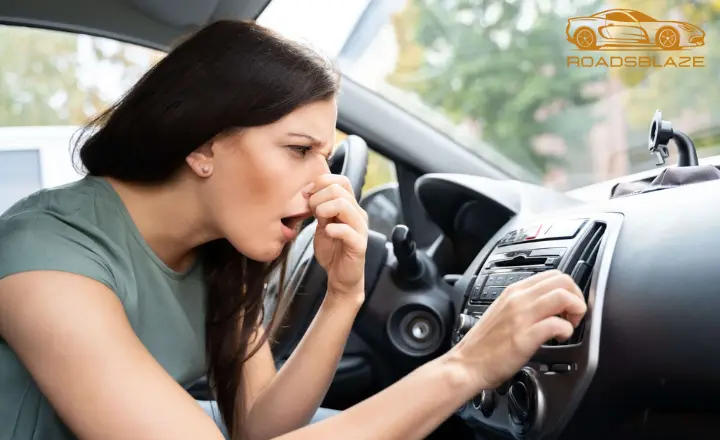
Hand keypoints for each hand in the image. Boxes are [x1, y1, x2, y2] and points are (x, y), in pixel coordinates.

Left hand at [308, 174, 368, 303]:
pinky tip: (327, 233)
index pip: (341, 181)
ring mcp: (360, 229)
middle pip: (340, 189)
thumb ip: (319, 209)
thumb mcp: (322, 225)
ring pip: (344, 205)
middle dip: (319, 196)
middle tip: (310, 210)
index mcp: (350, 206)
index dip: (322, 182)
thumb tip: (308, 192)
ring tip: (318, 220)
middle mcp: (358, 214)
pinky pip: (348, 230)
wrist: (340, 276)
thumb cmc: (332, 250)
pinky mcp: (359, 245)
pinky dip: (333, 229)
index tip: (307, 194)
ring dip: (324, 209)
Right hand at [450, 270, 586, 389]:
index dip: (568, 289)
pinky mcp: (524, 337)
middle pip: (563, 281)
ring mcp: (521, 316)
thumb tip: (549, 304)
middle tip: (572, 315)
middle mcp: (518, 299)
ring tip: (569, 325)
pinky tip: (559, 339)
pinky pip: (557, 324)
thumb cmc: (484, 344)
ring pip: (563, 296)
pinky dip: (567, 331)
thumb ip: (524, 304)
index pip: (553, 274)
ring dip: (575, 311)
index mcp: (513, 291)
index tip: (567, 306)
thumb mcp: (503, 312)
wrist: (466, 364)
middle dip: (576, 297)